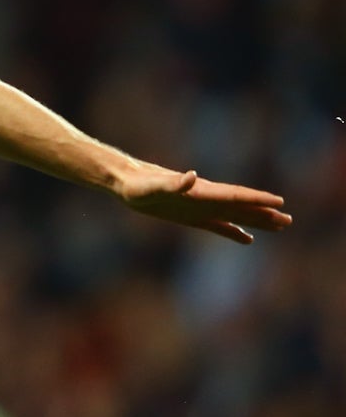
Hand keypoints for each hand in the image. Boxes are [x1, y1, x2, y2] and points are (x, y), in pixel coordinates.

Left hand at [114, 165, 290, 243]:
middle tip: (289, 220)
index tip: (279, 201)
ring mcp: (200, 208)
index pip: (234, 195)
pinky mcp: (191, 218)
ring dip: (256, 221)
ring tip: (279, 226)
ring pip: (235, 216)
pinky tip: (247, 239)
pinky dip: (234, 232)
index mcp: (201, 192)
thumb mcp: (153, 187)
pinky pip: (218, 226)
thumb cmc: (139, 186)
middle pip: (241, 207)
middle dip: (264, 213)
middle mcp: (206, 199)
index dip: (256, 199)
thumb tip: (192, 177)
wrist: (127, 183)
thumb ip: (173, 183)